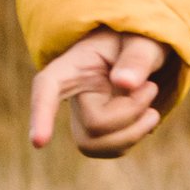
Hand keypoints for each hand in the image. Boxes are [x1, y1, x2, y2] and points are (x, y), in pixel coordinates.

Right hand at [25, 29, 176, 158]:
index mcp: (74, 65)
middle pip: (92, 125)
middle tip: (151, 86)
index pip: (47, 87)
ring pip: (98, 145)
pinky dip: (137, 135)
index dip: (42, 113)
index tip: (38, 143)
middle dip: (131, 111)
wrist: (142, 51)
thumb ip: (137, 59)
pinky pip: (113, 149)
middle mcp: (72, 94)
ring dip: (136, 130)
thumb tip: (125, 83)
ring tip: (150, 101)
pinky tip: (146, 115)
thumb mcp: (142, 41)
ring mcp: (82, 115)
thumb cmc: (138, 40)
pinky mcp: (98, 131)